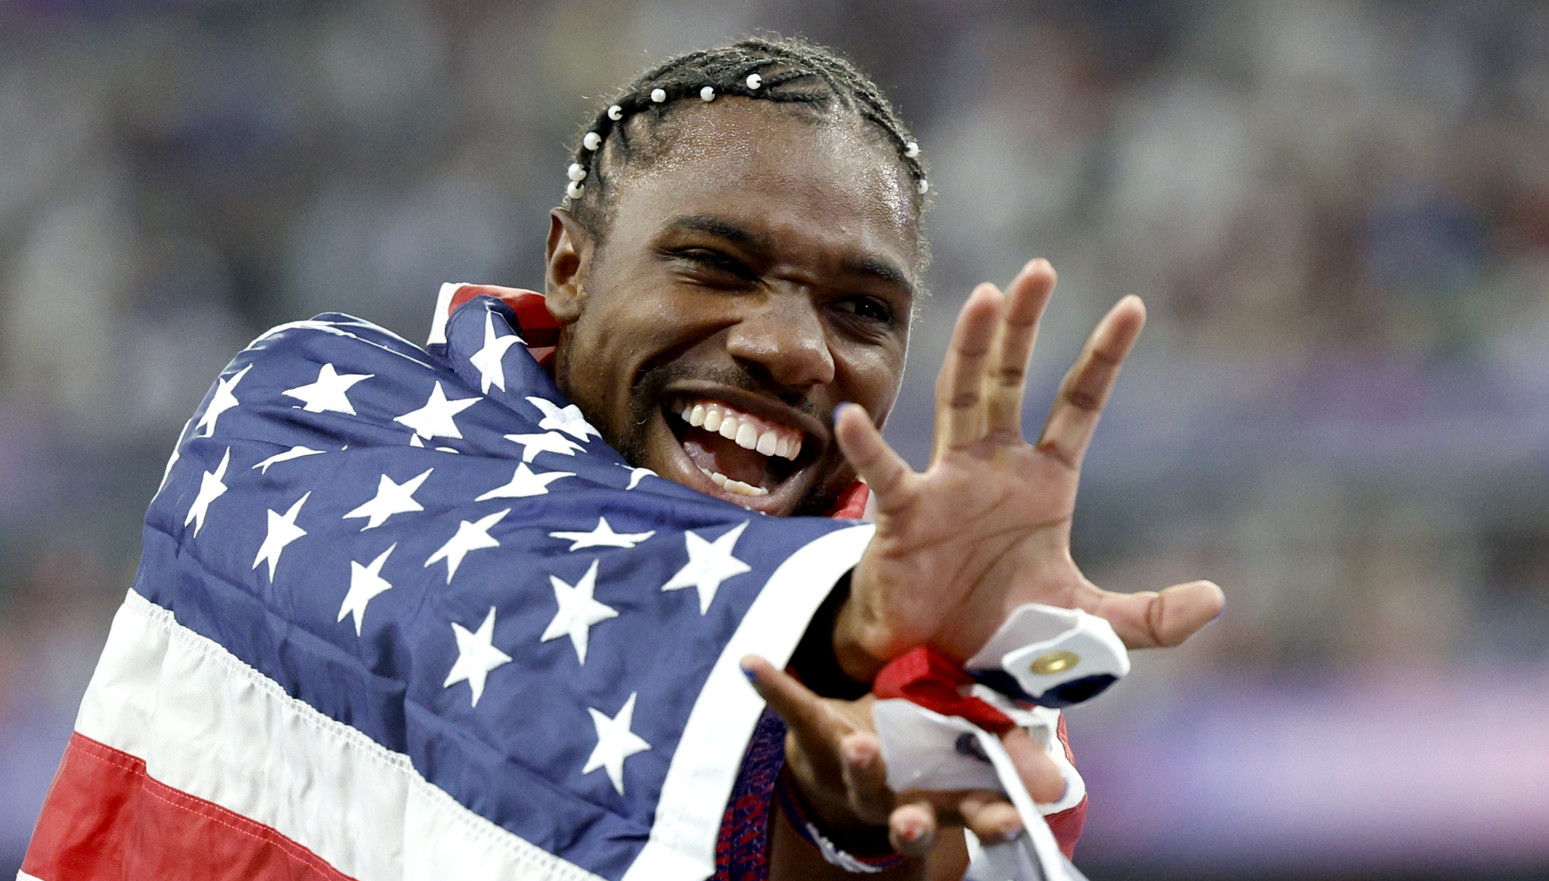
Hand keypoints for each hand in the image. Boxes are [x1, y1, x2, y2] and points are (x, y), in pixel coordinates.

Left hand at [741, 656, 1058, 861]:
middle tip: (916, 823)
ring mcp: (854, 771)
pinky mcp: (817, 737)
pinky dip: (772, 685)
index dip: (991, 821)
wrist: (850, 758)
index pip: (975, 815)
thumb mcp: (972, 755)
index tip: (1008, 825)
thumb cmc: (927, 751)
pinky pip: (793, 709)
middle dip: (914, 824)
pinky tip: (751, 663)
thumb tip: (1057, 785)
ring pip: (857, 777)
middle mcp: (897, 796)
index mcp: (945, 797)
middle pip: (909, 820)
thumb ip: (1013, 761)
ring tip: (862, 746)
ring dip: (861, 765)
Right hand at [833, 259, 1223, 677]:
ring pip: (960, 399)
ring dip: (971, 349)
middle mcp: (995, 466)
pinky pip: (887, 472)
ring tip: (985, 296)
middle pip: (1011, 379)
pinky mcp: (906, 514)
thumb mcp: (1089, 623)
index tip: (1132, 305)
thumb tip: (1217, 600)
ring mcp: (948, 482)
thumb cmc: (1004, 632)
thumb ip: (1152, 616)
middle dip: (1025, 325)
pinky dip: (867, 445)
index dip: (1103, 357)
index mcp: (1043, 481)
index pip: (1078, 404)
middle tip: (1040, 270)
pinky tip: (851, 416)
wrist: (939, 664)